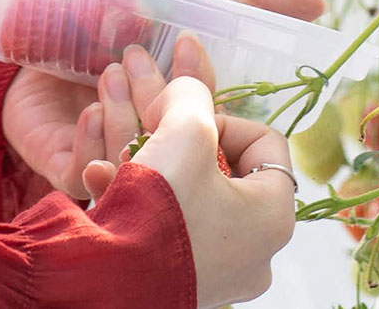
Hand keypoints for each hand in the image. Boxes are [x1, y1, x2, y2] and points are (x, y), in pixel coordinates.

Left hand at [2, 0, 324, 199]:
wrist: (33, 34)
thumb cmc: (116, 24)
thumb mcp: (187, 9)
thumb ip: (249, 6)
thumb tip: (317, 4)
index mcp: (198, 130)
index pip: (226, 139)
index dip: (211, 105)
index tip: (190, 56)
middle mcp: (168, 166)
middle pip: (182, 160)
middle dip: (161, 106)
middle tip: (139, 58)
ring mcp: (124, 183)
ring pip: (136, 173)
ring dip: (122, 118)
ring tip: (107, 75)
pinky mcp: (77, 187)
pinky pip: (90, 181)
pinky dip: (89, 144)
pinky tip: (86, 112)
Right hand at [88, 66, 298, 306]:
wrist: (107, 276)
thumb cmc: (161, 205)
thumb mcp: (183, 130)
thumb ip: (192, 96)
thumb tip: (185, 94)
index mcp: (275, 216)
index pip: (263, 142)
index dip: (220, 119)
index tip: (181, 122)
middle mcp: (256, 252)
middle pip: (224, 172)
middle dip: (180, 144)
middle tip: (149, 136)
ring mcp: (219, 273)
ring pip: (190, 198)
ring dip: (154, 170)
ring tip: (118, 160)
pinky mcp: (181, 284)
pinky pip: (168, 229)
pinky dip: (141, 203)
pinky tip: (104, 184)